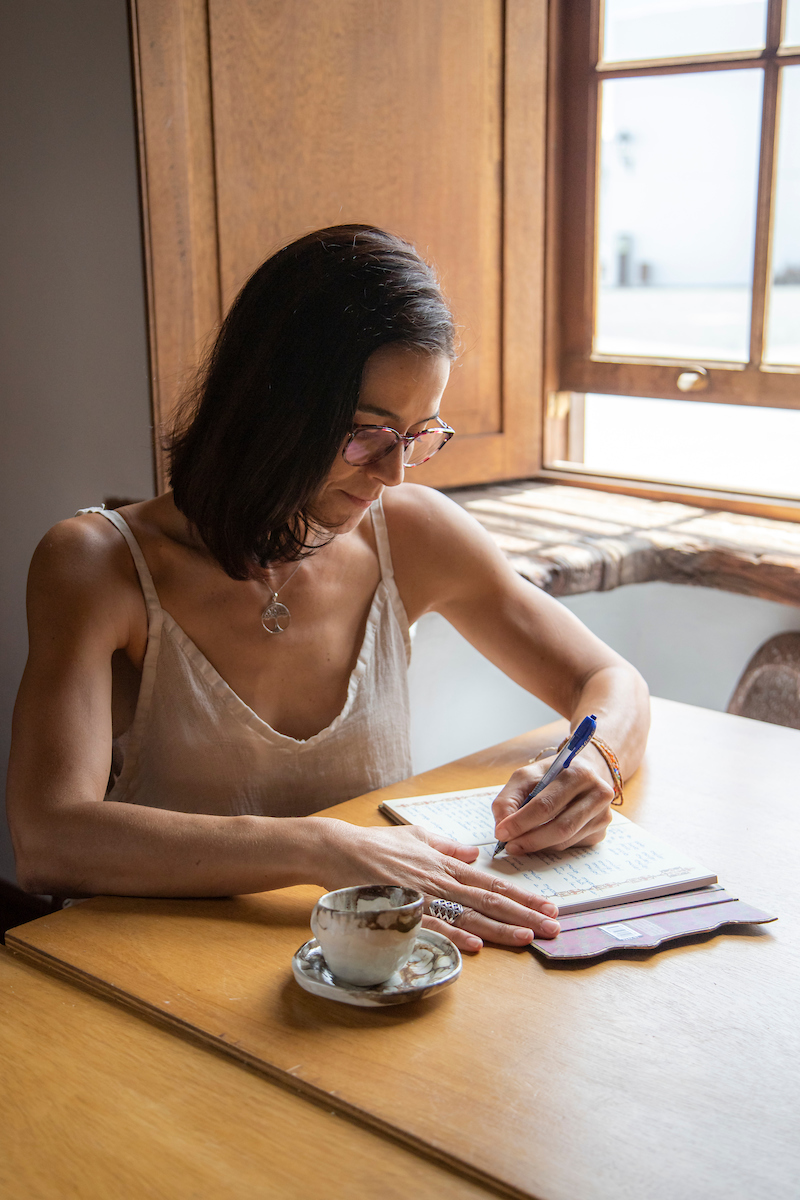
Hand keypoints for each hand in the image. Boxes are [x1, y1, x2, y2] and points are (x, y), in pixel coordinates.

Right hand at [318, 820, 560, 953]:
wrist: (339, 849)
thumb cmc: (376, 844)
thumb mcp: (417, 836)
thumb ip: (448, 847)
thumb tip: (475, 853)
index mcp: (446, 865)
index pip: (493, 883)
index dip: (523, 897)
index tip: (549, 907)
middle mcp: (440, 880)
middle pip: (490, 901)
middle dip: (524, 915)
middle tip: (554, 928)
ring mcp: (422, 896)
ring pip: (468, 915)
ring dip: (500, 929)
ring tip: (528, 938)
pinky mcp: (402, 909)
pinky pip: (432, 926)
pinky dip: (455, 936)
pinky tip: (477, 947)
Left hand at [492, 748, 614, 855]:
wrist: (584, 773)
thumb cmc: (552, 775)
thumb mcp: (526, 776)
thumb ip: (508, 799)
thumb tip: (501, 829)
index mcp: (579, 774)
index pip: (546, 805)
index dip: (521, 822)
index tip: (501, 833)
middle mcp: (598, 795)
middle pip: (560, 827)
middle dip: (530, 840)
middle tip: (509, 846)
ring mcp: (603, 815)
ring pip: (565, 841)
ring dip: (538, 846)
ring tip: (519, 843)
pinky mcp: (601, 832)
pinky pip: (571, 846)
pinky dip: (550, 846)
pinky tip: (541, 838)